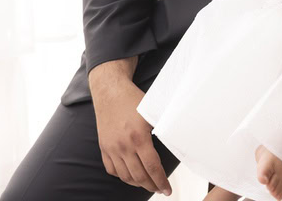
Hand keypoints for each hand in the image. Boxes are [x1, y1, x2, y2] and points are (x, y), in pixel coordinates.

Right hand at [88, 63, 171, 195]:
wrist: (110, 91)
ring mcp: (111, 148)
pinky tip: (131, 175)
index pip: (152, 167)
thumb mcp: (152, 112)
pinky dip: (122, 176)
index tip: (167, 189)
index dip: (161, 181)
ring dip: (138, 183)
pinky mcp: (104, 147)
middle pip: (139, 176)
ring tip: (147, 183)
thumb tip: (178, 138)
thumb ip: (162, 127)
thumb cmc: (133, 99)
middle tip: (160, 189)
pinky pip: (112, 169)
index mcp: (138, 137)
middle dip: (151, 186)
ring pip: (125, 176)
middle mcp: (123, 145)